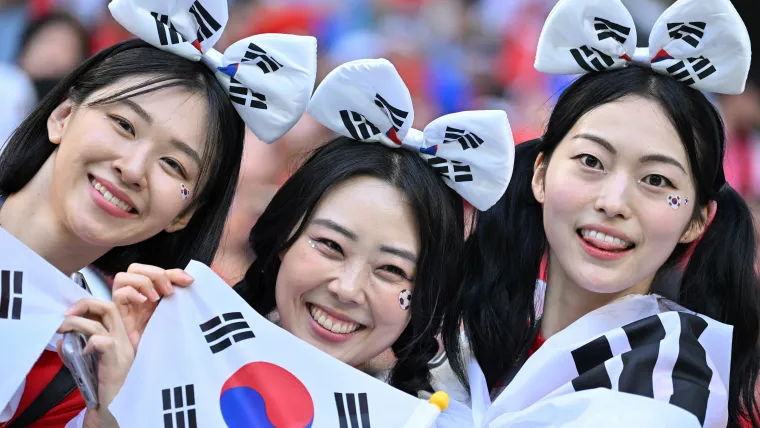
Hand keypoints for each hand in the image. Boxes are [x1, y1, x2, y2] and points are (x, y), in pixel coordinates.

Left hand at [57, 299, 133, 427]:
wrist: (113, 409)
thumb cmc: (101, 389)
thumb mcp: (85, 366)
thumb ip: (74, 352)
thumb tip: (61, 340)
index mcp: (119, 337)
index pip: (109, 309)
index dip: (89, 305)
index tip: (70, 313)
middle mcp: (124, 339)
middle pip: (109, 307)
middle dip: (84, 304)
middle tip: (65, 315)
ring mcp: (122, 349)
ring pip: (100, 323)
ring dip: (75, 323)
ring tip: (61, 329)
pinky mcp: (116, 361)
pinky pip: (102, 342)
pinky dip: (88, 343)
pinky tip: (82, 352)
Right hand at [111, 263, 192, 350]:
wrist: (155, 357)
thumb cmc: (163, 335)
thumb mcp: (173, 310)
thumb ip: (178, 293)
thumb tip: (190, 280)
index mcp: (149, 291)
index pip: (154, 270)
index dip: (171, 271)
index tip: (188, 281)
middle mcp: (135, 294)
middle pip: (135, 268)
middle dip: (155, 274)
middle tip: (169, 291)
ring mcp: (125, 303)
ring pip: (122, 276)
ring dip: (143, 282)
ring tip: (155, 297)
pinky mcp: (117, 314)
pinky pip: (118, 294)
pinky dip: (132, 293)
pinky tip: (144, 302)